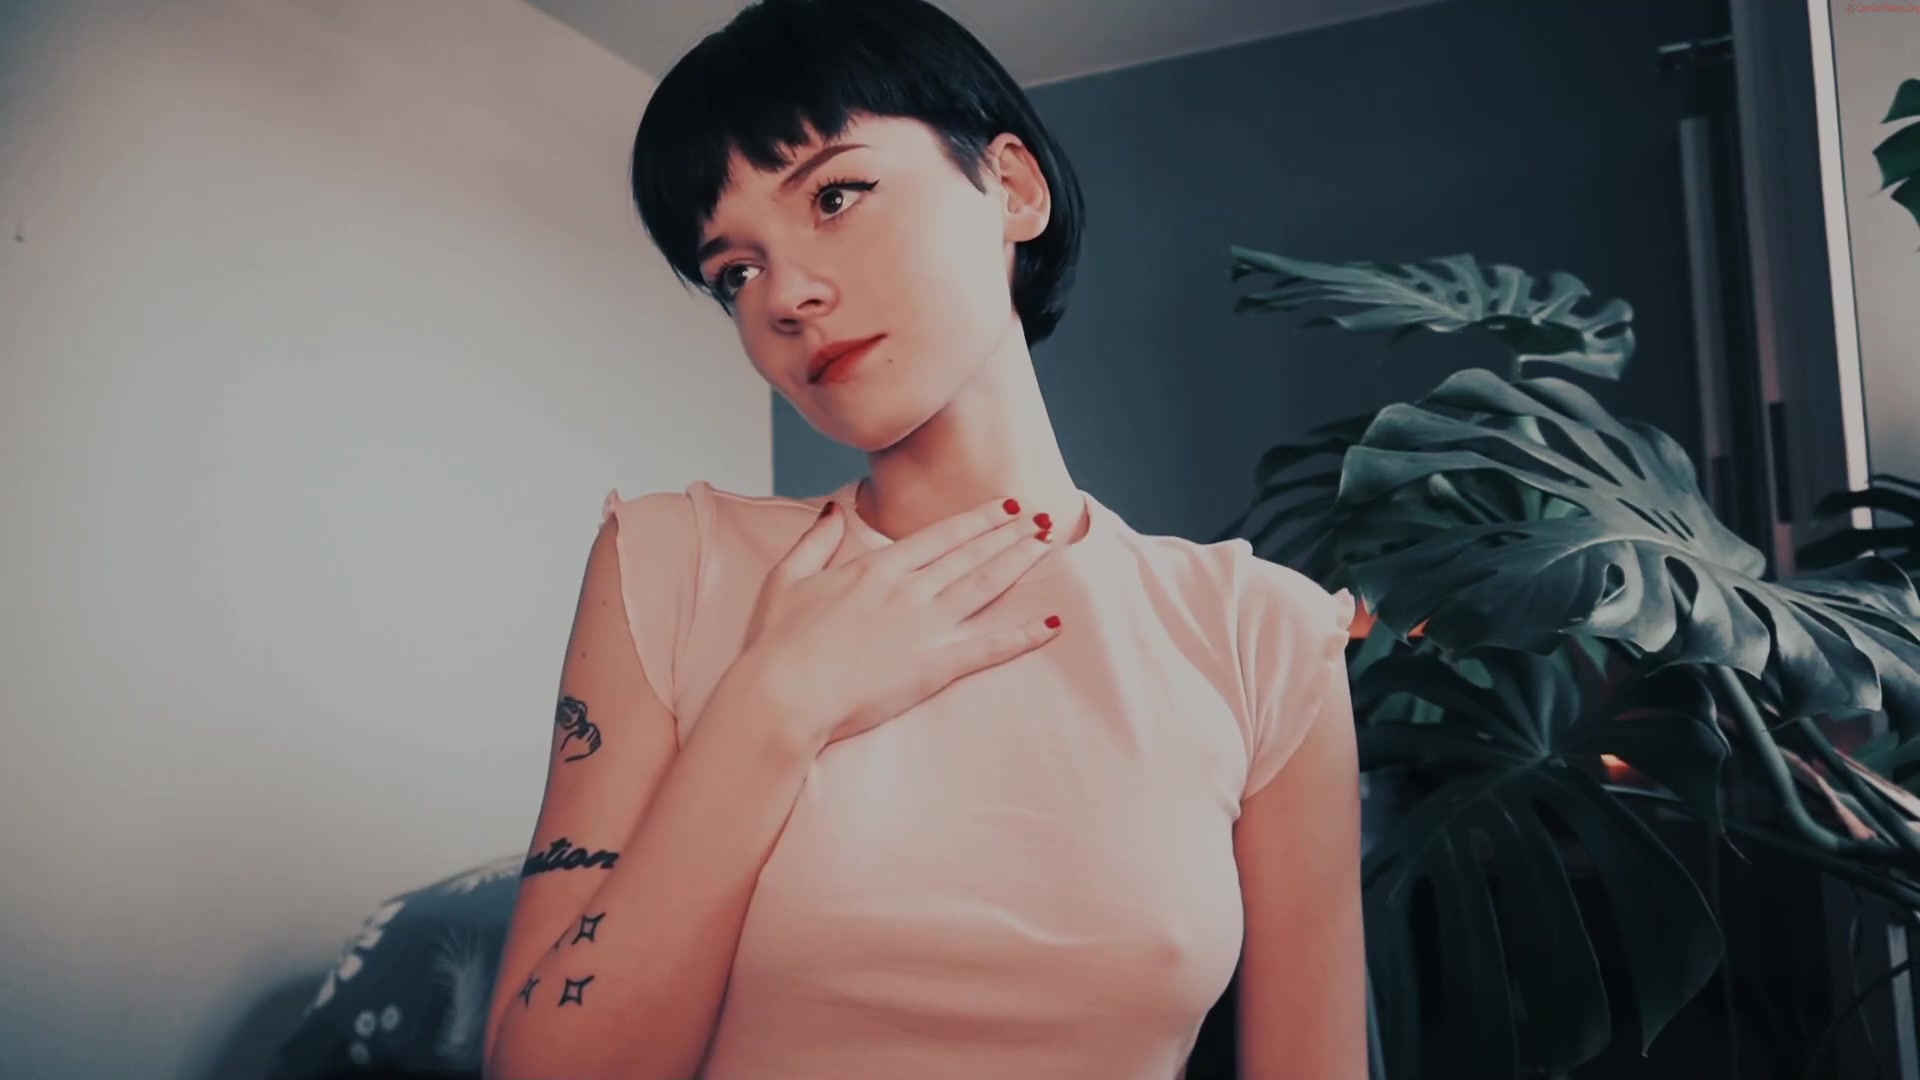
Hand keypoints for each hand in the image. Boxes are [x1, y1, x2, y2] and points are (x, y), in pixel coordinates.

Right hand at [738, 496, 1062, 747]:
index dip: (978, 520)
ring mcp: (925, 628)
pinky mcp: (934, 667)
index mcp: (876, 568)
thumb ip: (815, 541)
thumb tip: (834, 509)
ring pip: (985, 586)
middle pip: (970, 554)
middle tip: (1042, 518)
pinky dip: (1023, 636)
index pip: (940, 536)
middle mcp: (908, 590)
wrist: (783, 694)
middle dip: (1010, 533)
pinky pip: (989, 648)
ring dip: (1019, 563)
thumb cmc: (776, 643)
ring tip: (1047, 545)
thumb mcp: (787, 578)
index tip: (1004, 507)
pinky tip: (1051, 624)